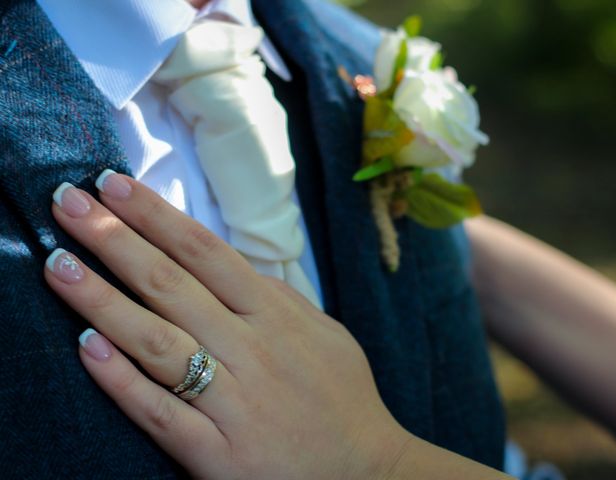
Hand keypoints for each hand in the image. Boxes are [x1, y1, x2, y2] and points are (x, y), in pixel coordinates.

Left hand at [44, 171, 409, 479]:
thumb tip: (231, 265)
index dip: (157, 216)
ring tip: (58, 267)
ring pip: (158, 343)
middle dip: (116, 241)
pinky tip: (87, 350)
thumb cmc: (343, 397)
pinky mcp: (218, 454)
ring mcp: (234, 403)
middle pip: (172, 286)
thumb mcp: (325, 333)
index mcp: (276, 316)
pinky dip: (123, 381)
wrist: (366, 472)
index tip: (114, 186)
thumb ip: (278, 297)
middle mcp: (252, 351)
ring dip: (103, 302)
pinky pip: (162, 414)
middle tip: (70, 205)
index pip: (206, 253)